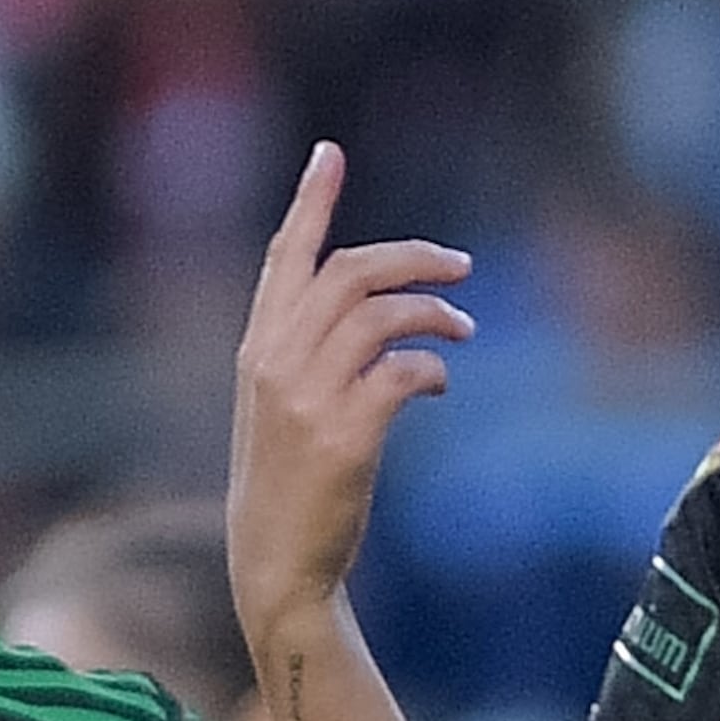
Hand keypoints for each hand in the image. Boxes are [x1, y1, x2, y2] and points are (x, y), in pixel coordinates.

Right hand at [227, 142, 473, 665]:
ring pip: (381, 314)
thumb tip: (371, 313)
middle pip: (350, 273)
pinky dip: (430, 368)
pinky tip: (439, 382)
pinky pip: (402, 372)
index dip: (310, 202)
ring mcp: (307, 398)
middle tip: (461, 267)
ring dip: (434, 312)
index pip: (284, 258)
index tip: (330, 155)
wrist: (275, 565)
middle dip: (412, 258)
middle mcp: (275, 363)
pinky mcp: (345, 436)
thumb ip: (305, 354)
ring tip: (462, 329)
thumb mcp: (276, 410)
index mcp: (257, 349)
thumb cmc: (286, 489)